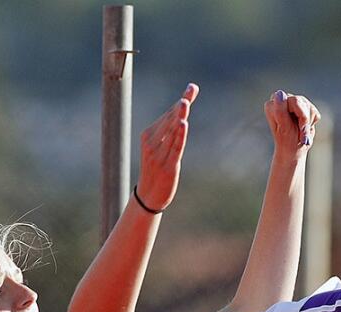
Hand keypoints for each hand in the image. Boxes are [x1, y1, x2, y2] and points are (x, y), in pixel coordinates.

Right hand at [136, 83, 198, 211]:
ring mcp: (158, 154)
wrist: (149, 195)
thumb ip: (172, 130)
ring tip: (185, 101)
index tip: (192, 88)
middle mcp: (151, 142)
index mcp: (148, 135)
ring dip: (180, 116)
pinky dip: (179, 135)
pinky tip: (183, 124)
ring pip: (172, 132)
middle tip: (191, 89)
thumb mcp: (161, 147)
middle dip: (183, 104)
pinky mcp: (168, 165)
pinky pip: (175, 147)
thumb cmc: (157, 168)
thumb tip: (181, 110)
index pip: (168, 115)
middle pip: (170, 119)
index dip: (182, 102)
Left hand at [264, 90, 321, 156]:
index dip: (301, 115)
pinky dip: (312, 121)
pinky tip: (304, 128)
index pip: (294, 101)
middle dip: (305, 119)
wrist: (294, 151)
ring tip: (301, 132)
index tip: (298, 128)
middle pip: (302, 101)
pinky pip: (313, 110)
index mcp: (273, 105)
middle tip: (302, 132)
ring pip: (308, 106)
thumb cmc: (287, 141)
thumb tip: (280, 93)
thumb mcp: (285, 128)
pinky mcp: (302, 106)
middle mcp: (281, 101)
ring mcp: (292, 102)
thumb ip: (281, 111)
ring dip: (308, 122)